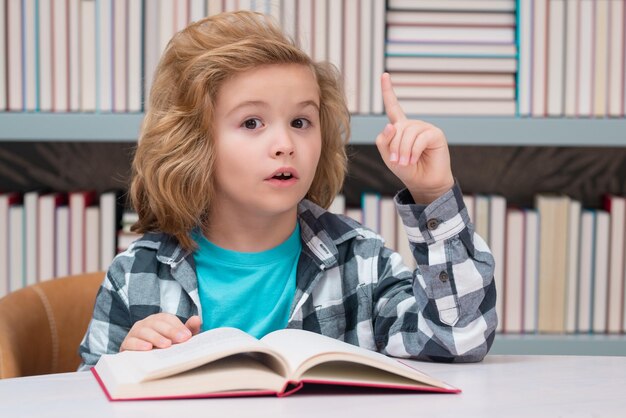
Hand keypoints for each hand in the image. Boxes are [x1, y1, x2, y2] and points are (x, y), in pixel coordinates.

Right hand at [120, 313, 201, 350]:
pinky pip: (131, 342)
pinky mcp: (126, 343)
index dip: (178, 326)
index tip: (188, 336)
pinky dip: (138, 344)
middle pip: (157, 323)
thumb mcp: (177, 339)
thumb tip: (197, 319)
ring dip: (156, 337)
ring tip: (166, 345)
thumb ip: (188, 329)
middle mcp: (146, 323)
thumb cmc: (163, 346)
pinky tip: (147, 348)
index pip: (168, 319)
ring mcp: (135, 332)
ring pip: (144, 331)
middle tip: (181, 340)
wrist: (141, 359)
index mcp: (159, 320)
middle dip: (170, 331)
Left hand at [375, 73, 454, 203]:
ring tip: (405, 163)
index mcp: (400, 127)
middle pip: (396, 128)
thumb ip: (384, 141)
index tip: (384, 75)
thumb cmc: (407, 169)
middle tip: (396, 162)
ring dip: (403, 151)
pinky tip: (413, 159)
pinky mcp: (435, 134)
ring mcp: (425, 128)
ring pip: (407, 133)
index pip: (393, 106)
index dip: (388, 91)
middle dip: (394, 147)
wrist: (424, 182)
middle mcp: (413, 125)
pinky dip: (413, 151)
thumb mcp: (388, 156)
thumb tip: (390, 126)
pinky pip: (419, 139)